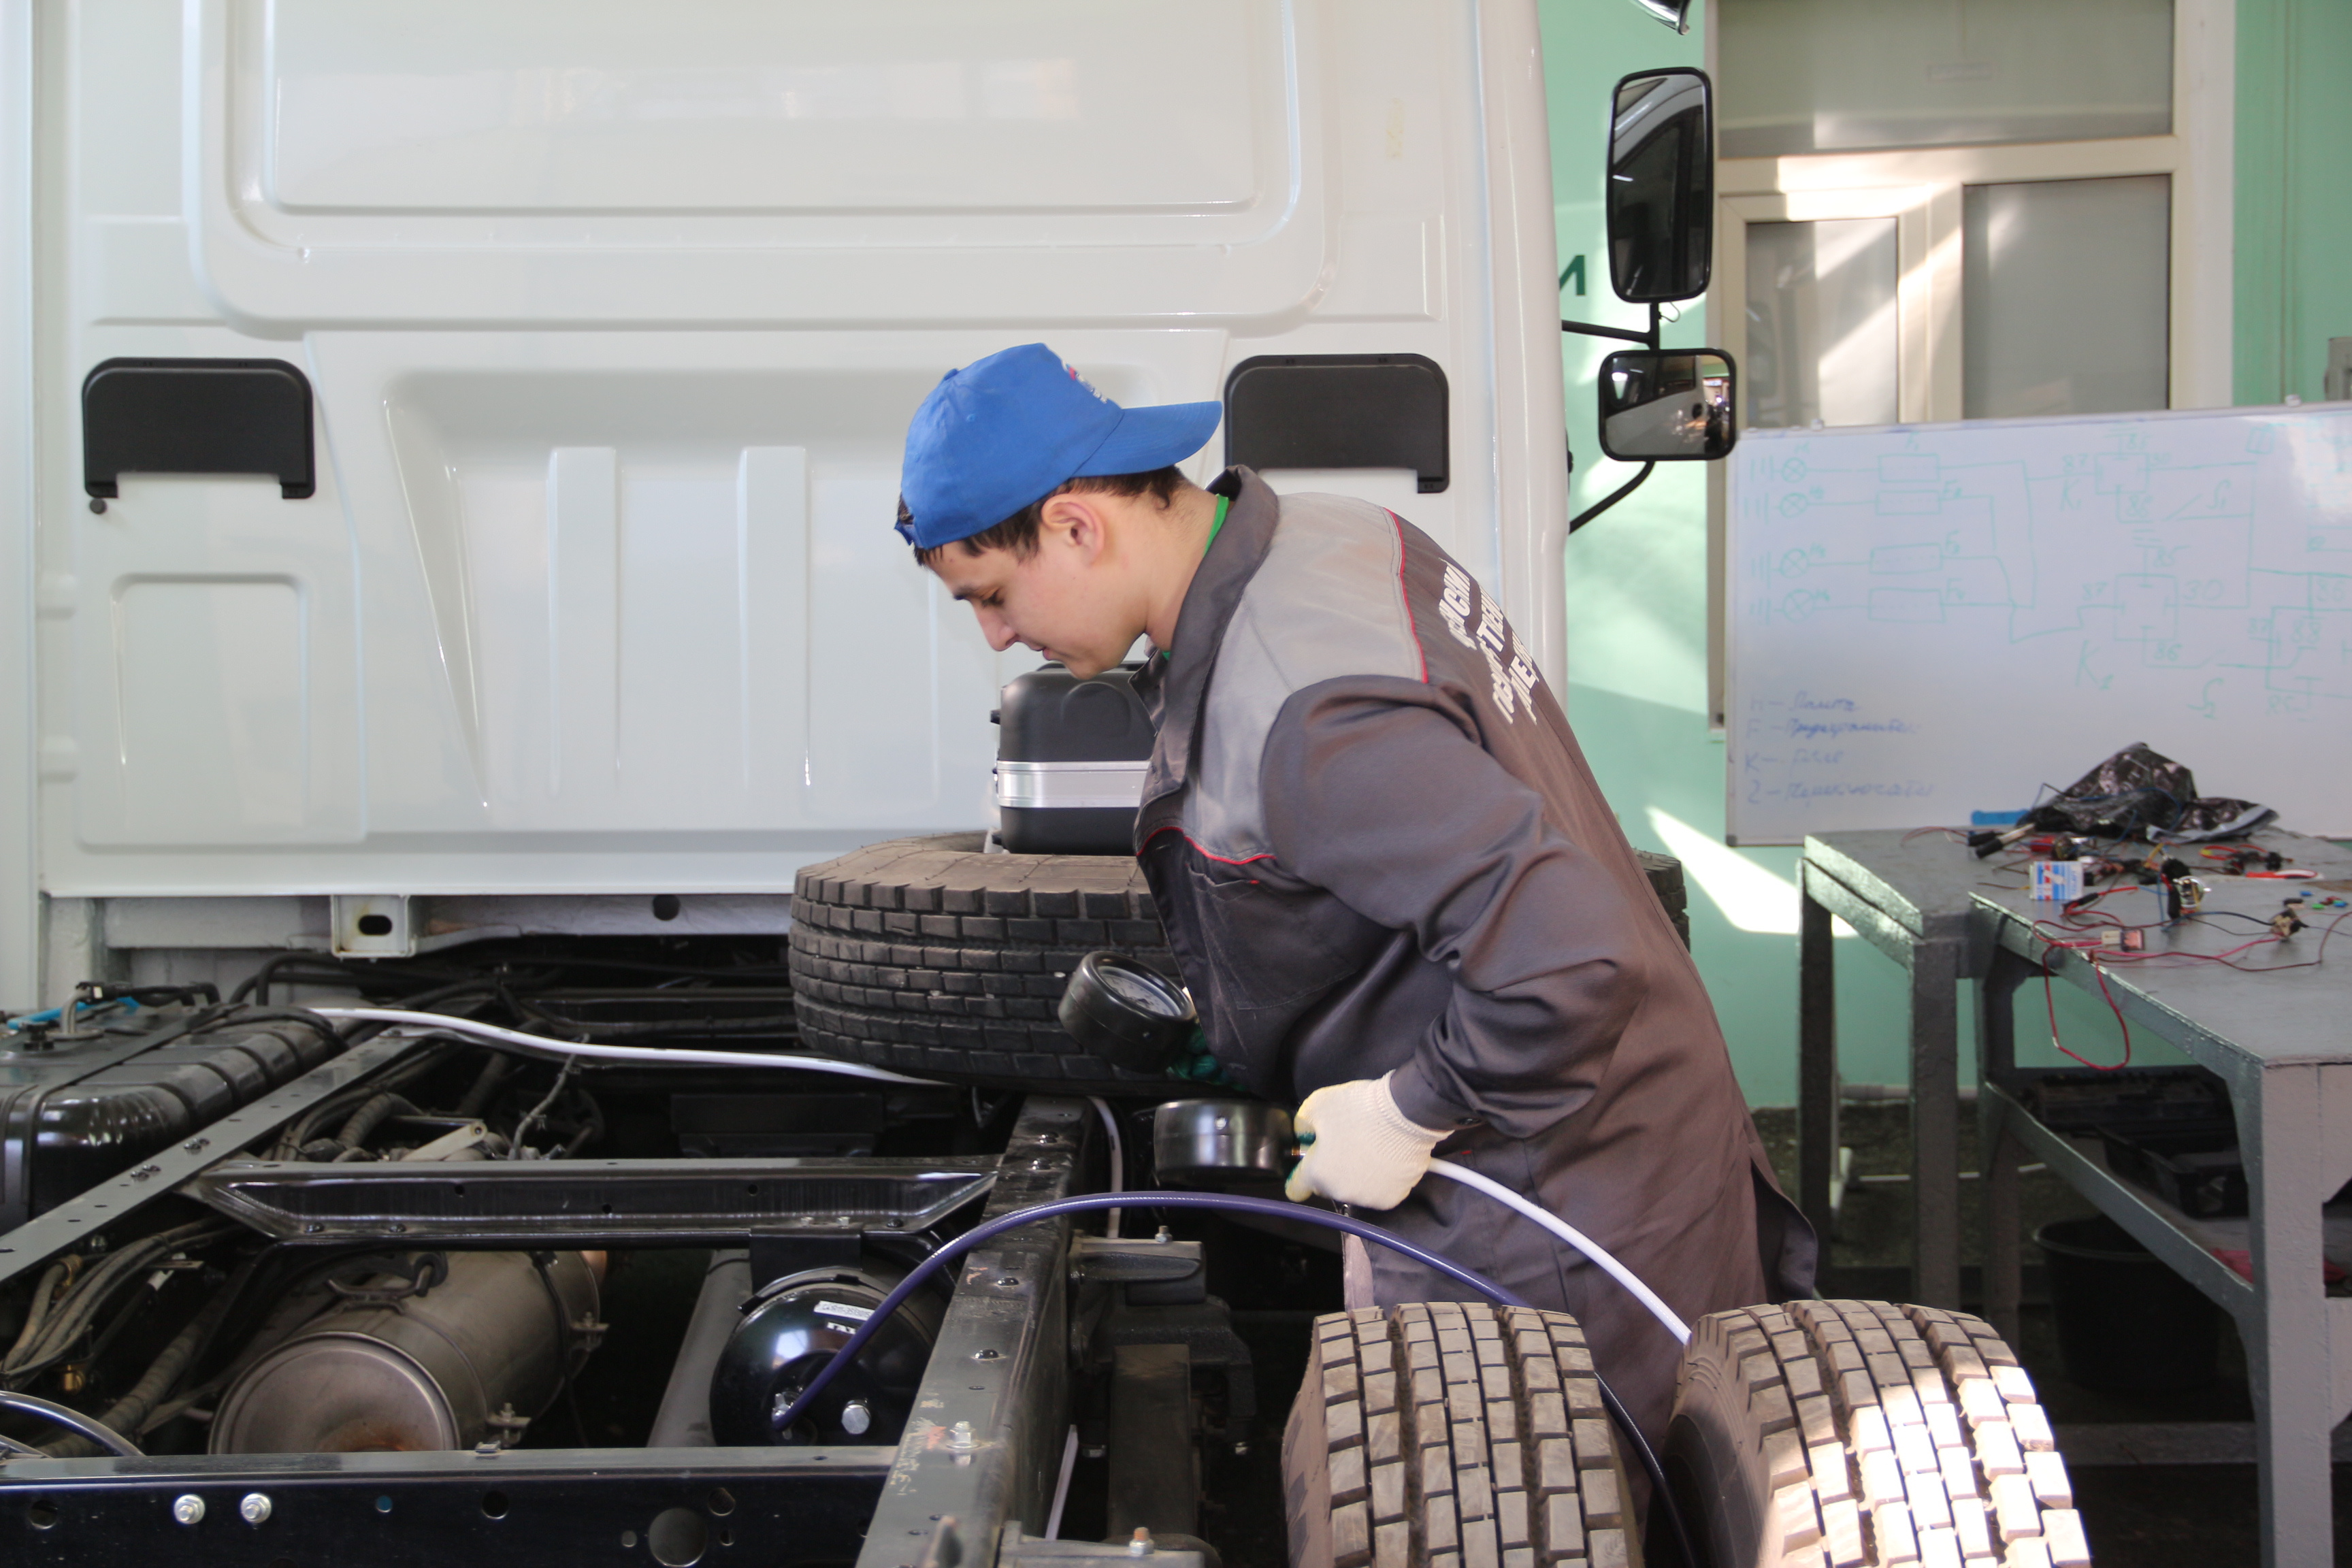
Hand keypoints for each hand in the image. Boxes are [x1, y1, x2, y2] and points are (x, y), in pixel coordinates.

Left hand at [1284, 1074, 1448, 1209]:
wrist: (1407, 1113)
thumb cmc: (1360, 1108)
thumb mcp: (1317, 1104)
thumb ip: (1302, 1124)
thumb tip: (1304, 1135)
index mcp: (1318, 1174)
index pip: (1296, 1189)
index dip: (1298, 1174)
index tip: (1307, 1164)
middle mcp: (1341, 1192)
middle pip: (1327, 1186)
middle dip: (1330, 1169)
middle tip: (1343, 1145)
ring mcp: (1368, 1198)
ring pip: (1353, 1189)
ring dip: (1355, 1175)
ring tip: (1367, 1149)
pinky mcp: (1392, 1198)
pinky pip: (1377, 1190)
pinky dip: (1379, 1178)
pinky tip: (1384, 1158)